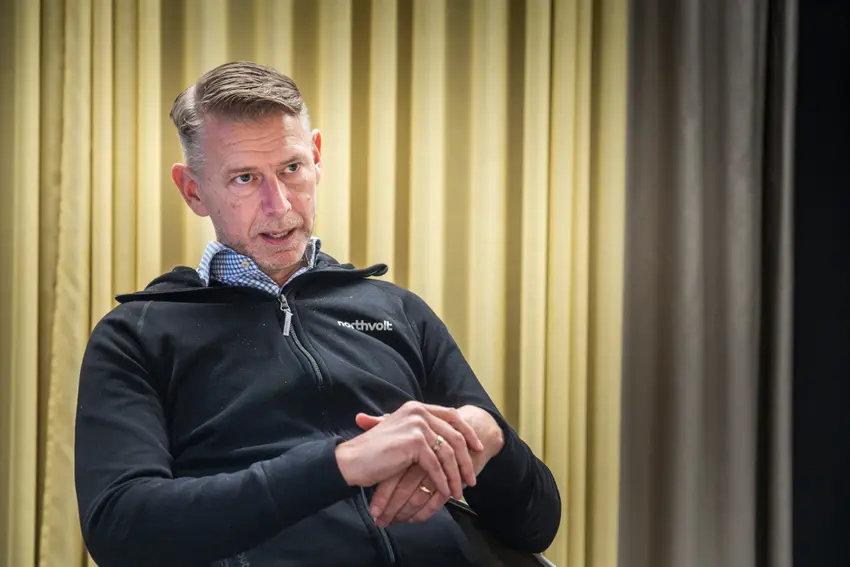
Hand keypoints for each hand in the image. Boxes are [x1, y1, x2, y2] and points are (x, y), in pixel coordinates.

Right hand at [359, 405, 502, 526]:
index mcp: (417, 407)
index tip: (477, 449)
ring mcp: (417, 425)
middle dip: (466, 460)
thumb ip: (422, 432)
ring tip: (459, 491)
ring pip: (448, 453)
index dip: (467, 432)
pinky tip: (445, 493)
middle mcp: (418, 411)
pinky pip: (436, 465)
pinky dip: (443, 481)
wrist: (352, 460)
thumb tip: (447, 444)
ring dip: (456, 475)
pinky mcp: (414, 442)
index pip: (451, 415)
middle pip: (454, 435)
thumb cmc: (374, 452)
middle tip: (471, 479)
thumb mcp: (402, 435)